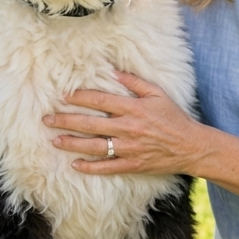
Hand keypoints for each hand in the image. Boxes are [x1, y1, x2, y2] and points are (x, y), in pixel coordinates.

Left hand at [43, 70, 203, 174]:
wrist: (191, 146)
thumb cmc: (174, 118)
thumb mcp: (158, 94)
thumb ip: (135, 82)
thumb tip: (113, 71)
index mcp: (134, 108)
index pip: (101, 101)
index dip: (80, 98)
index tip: (64, 96)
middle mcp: (129, 128)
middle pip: (91, 124)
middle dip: (67, 120)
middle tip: (47, 119)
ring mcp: (129, 148)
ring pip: (95, 146)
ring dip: (73, 144)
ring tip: (55, 140)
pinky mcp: (133, 165)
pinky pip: (107, 167)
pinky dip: (90, 167)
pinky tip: (75, 165)